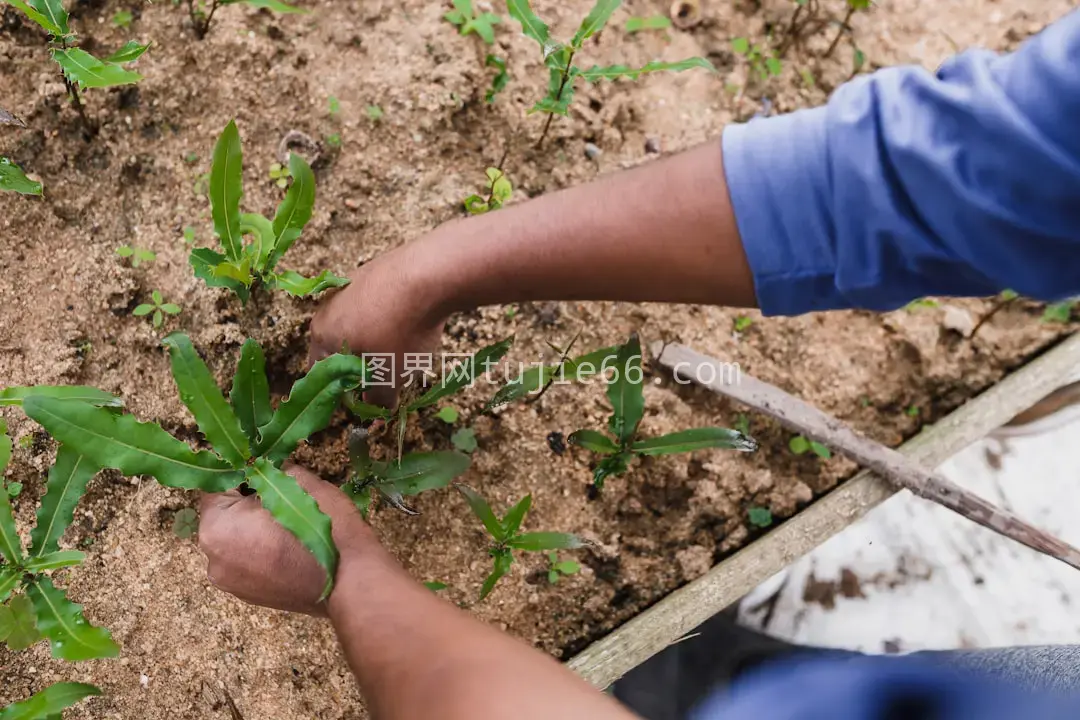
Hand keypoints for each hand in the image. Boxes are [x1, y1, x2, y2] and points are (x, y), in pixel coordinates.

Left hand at [199, 464, 375, 615]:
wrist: (352, 582)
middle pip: (226, 516)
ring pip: (237, 539)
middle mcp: (213, 559)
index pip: (219, 487)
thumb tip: (266, 464)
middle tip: (283, 497)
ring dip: (255, 528)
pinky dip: (263, 551)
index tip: (269, 471)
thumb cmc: (325, 529)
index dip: (246, 474)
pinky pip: (248, 562)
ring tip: (288, 525)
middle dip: (249, 503)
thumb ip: (274, 468)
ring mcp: (230, 583)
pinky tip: (289, 547)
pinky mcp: (247, 596)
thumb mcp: (302, 482)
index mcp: (217, 527)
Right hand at [308, 239, 449, 407]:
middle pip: (338, 346)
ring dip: (376, 340)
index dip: (341, 392)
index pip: (319, 372)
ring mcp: (352, 283)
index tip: (364, 399)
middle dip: (361, 365)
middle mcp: (329, 306)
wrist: (429, 273)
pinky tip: (413, 322)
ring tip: (405, 350)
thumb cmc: (401, 331)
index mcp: (322, 334)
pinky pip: (378, 303)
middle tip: (387, 377)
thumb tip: (378, 408)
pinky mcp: (376, 269)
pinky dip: (391, 317)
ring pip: (359, 323)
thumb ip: (379, 397)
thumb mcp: (390, 375)